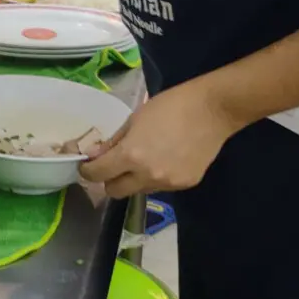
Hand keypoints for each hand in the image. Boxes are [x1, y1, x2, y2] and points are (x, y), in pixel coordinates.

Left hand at [80, 80, 238, 197]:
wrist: (211, 110)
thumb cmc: (168, 107)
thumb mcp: (133, 119)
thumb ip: (113, 142)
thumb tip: (94, 155)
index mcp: (131, 156)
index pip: (98, 175)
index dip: (88, 171)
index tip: (88, 165)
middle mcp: (148, 175)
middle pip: (115, 191)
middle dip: (108, 180)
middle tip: (112, 165)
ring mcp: (168, 183)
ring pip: (138, 190)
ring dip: (133, 180)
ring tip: (143, 159)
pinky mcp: (185, 185)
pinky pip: (160, 187)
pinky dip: (155, 178)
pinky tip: (164, 159)